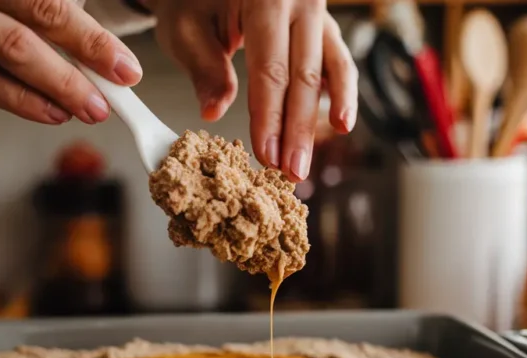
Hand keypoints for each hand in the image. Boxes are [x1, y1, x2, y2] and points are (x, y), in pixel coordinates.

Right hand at [0, 0, 141, 123]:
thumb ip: (11, 0)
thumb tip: (80, 23)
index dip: (87, 10)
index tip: (119, 43)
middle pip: (38, 6)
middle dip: (89, 43)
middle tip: (126, 72)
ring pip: (10, 48)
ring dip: (61, 81)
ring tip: (96, 106)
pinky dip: (21, 100)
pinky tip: (52, 114)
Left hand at [146, 0, 357, 180]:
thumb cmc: (194, 1)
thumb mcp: (186, 29)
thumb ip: (205, 69)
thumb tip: (213, 112)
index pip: (270, 70)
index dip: (270, 118)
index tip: (267, 156)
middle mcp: (300, 0)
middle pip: (305, 76)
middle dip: (298, 130)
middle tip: (292, 172)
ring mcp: (317, 12)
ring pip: (331, 70)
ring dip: (323, 119)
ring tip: (318, 154)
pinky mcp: (323, 24)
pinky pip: (338, 60)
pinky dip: (341, 92)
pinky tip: (339, 122)